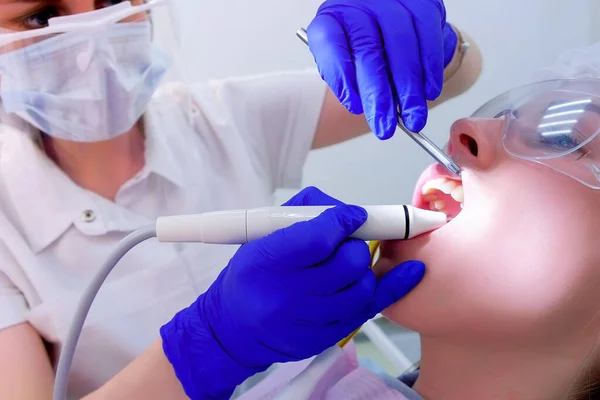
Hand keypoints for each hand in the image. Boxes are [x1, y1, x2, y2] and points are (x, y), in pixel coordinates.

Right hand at [160, 187, 424, 399]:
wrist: (235, 328)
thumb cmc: (251, 274)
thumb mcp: (262, 233)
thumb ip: (305, 211)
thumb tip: (349, 209)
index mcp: (268, 260)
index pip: (318, 237)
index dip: (344, 221)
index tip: (355, 215)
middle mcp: (288, 294)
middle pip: (347, 263)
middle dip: (356, 244)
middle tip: (348, 241)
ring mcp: (309, 320)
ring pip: (361, 287)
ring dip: (365, 268)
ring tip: (352, 262)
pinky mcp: (325, 338)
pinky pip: (368, 311)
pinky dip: (392, 288)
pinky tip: (412, 272)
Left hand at [307, 0, 457, 137]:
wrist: (390, 19)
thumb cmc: (365, 44)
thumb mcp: (346, 59)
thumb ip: (349, 78)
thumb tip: (361, 105)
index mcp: (333, 18)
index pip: (329, 42)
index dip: (340, 75)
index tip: (355, 106)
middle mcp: (360, 4)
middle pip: (368, 49)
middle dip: (379, 94)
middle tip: (384, 126)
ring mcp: (391, 1)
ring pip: (402, 44)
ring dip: (409, 88)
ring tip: (412, 117)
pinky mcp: (422, 3)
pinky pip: (429, 36)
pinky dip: (430, 69)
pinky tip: (429, 92)